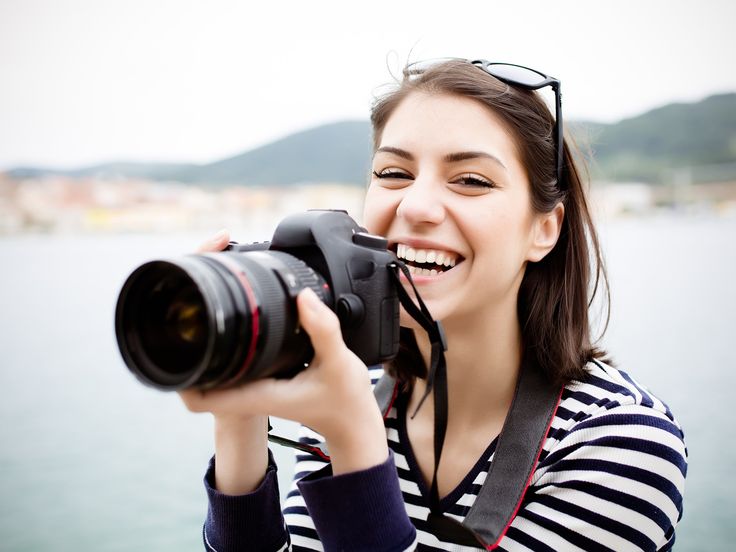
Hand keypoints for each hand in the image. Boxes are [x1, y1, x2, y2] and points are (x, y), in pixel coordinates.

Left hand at [180, 270, 387, 473]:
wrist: (354, 422)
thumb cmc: (346, 402)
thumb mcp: (339, 363)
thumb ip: (323, 329)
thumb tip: (303, 296)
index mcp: (257, 394)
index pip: (198, 396)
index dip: (177, 375)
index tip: (173, 343)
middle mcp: (249, 392)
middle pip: (195, 375)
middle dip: (186, 343)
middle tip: (189, 306)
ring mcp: (254, 387)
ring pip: (213, 366)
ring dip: (205, 339)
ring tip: (207, 305)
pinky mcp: (263, 378)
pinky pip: (232, 361)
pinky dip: (228, 340)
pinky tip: (238, 317)